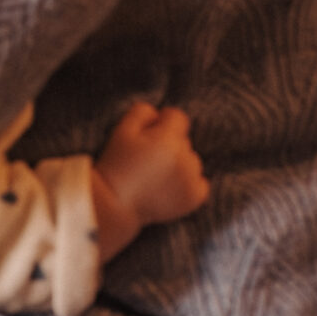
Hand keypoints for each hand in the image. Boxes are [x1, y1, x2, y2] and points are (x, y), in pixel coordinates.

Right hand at [93, 101, 209, 259]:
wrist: (115, 203)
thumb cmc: (117, 164)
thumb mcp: (122, 129)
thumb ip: (143, 112)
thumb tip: (159, 114)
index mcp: (167, 140)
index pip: (177, 117)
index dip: (163, 120)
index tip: (150, 131)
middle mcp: (184, 160)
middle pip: (184, 140)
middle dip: (169, 142)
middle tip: (147, 156)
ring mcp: (191, 181)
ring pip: (192, 160)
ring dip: (180, 162)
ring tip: (157, 173)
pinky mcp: (193, 199)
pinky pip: (201, 182)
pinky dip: (190, 182)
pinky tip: (172, 184)